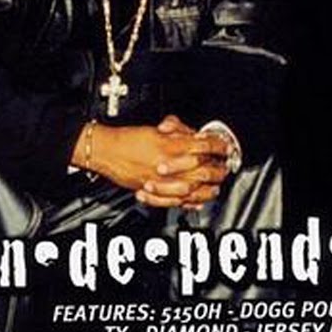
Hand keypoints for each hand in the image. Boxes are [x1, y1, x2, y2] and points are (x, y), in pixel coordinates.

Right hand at [74, 116, 229, 208]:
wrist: (106, 151)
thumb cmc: (127, 139)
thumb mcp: (157, 129)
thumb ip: (178, 131)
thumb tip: (194, 135)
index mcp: (170, 145)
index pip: (204, 146)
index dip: (218, 146)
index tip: (224, 147)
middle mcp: (168, 164)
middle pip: (203, 170)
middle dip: (218, 170)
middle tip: (225, 168)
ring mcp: (162, 181)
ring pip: (193, 189)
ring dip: (207, 189)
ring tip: (215, 188)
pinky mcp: (153, 192)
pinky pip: (175, 201)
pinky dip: (189, 202)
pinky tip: (196, 201)